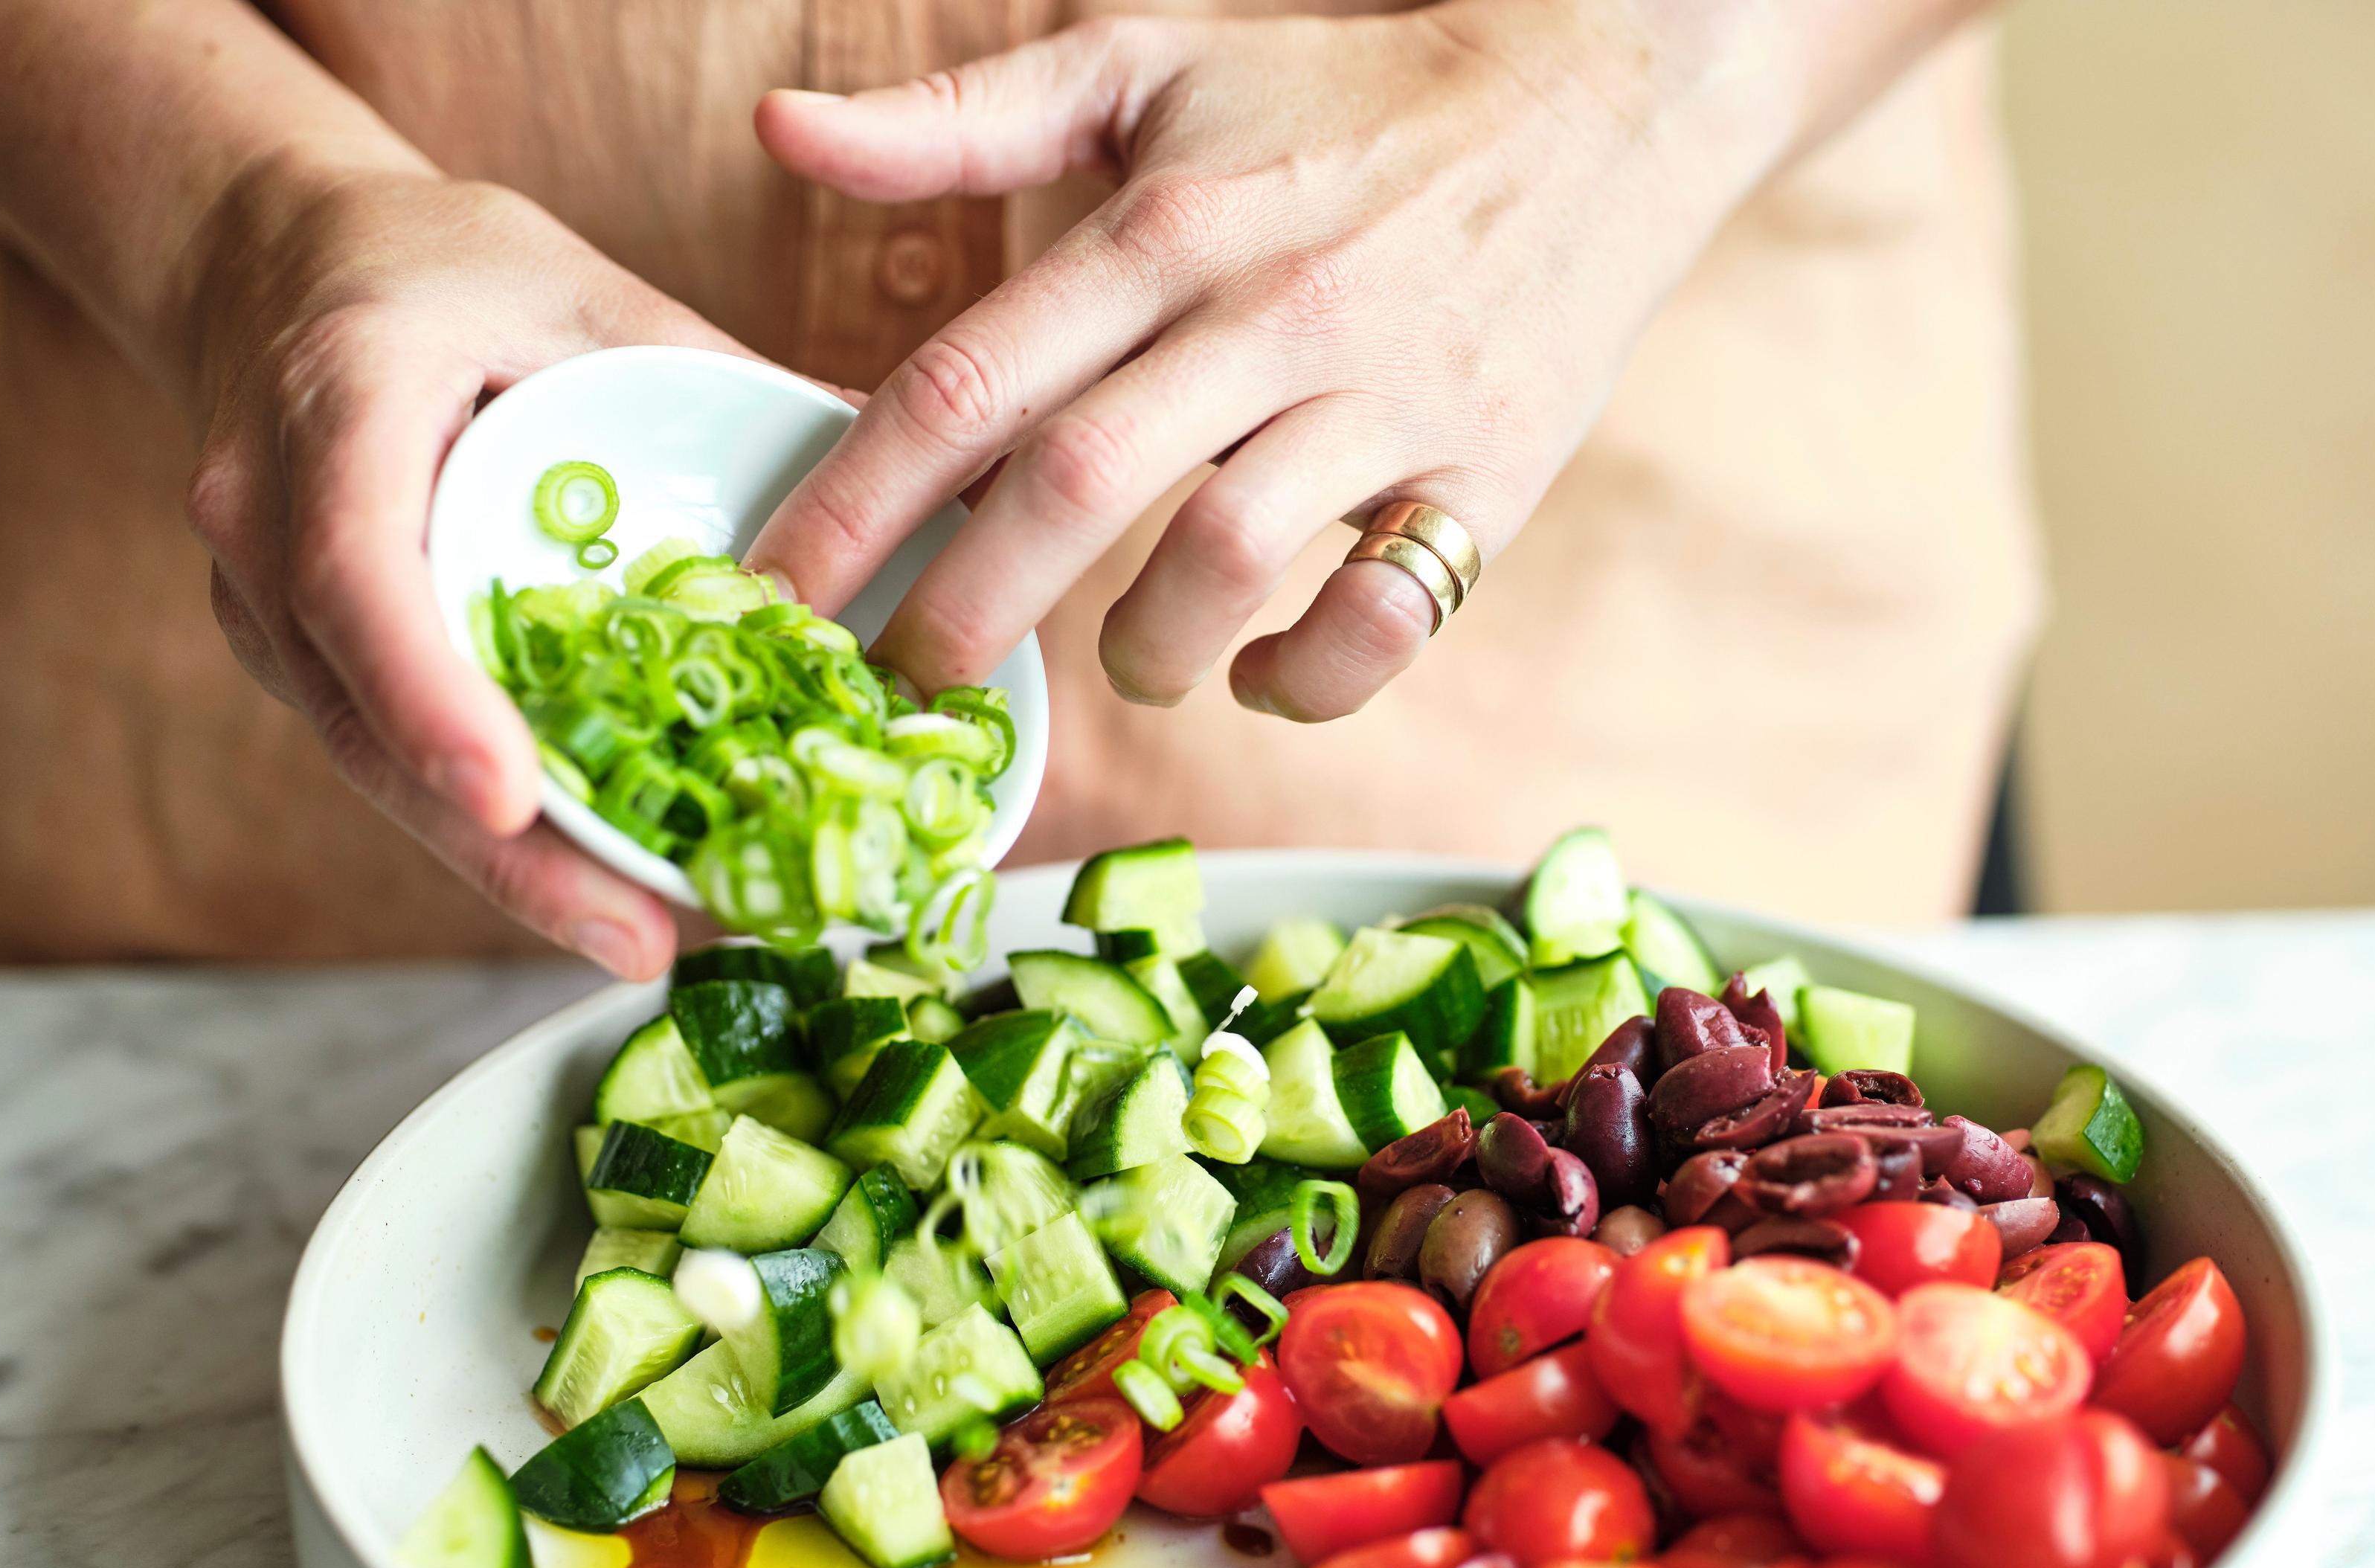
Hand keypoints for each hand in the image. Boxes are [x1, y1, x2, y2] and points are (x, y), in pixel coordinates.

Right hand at [183, 163, 752, 977]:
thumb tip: (890, 458)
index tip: (506, 797)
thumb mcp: (576, 284)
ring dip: (510, 872)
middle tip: (633, 937)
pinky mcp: (306, 661)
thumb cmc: (437, 268)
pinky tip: (602, 888)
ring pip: (379, 770)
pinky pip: (394, 761)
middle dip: (501, 852)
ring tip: (644, 940)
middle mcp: (269, 529)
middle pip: (369, 723)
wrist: (273, 260)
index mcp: (331, 411)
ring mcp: (271, 611)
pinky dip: (494, 830)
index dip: (430, 695)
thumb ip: (709, 371)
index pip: (358, 573)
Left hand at [746, 1, 1785, 722]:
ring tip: (1122, 659)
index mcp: (1159, 224)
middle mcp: (1262, 310)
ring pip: (1223, 553)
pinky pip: (1385, 611)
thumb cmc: (1345, 102)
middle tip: (904, 691)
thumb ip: (960, 119)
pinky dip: (1310, 674)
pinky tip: (1265, 670)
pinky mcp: (1486, 469)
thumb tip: (781, 132)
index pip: (966, 378)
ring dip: (1143, 646)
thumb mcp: (1145, 69)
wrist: (1596, 103)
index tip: (778, 600)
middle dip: (961, 615)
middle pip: (1070, 486)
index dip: (854, 503)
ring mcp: (1381, 396)